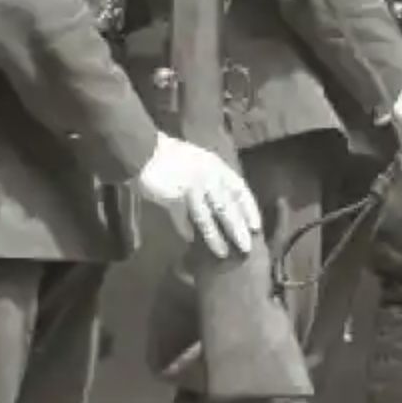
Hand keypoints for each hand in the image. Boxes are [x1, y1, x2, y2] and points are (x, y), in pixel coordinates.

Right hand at [134, 135, 261, 259]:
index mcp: (218, 166)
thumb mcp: (200, 163)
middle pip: (228, 206)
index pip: (241, 190)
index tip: (257, 226)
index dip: (249, 209)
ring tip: (223, 253)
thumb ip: (212, 182)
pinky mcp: (173, 195)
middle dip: (238, 228)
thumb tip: (221, 207)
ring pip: (208, 216)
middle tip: (247, 247)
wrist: (144, 150)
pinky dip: (185, 228)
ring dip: (216, 236)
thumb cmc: (173, 156)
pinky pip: (182, 216)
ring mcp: (192, 185)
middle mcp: (209, 175)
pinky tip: (189, 240)